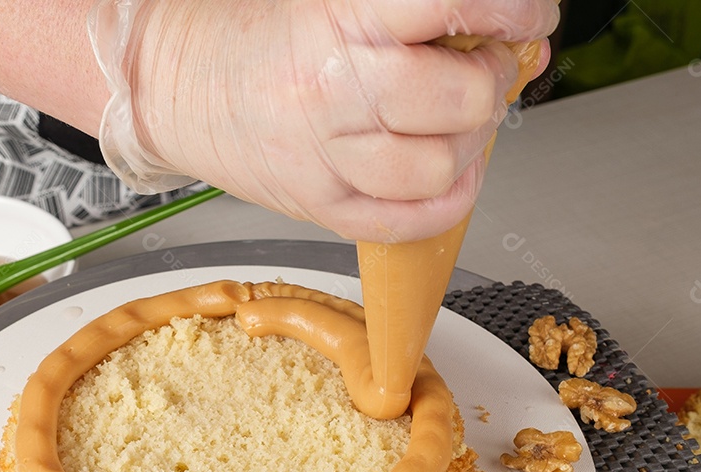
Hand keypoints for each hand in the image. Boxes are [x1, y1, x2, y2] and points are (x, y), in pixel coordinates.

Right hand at [89, 0, 557, 241]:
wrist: (171, 81)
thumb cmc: (249, 35)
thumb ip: (405, 9)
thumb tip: (496, 18)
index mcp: (337, 19)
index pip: (457, 2)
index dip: (514, 8)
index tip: (529, 14)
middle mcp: (333, 91)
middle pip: (460, 100)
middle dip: (492, 80)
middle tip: (483, 67)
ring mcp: (324, 158)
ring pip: (440, 168)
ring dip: (472, 144)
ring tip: (456, 121)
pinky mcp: (318, 206)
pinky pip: (408, 221)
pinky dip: (448, 200)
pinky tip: (448, 172)